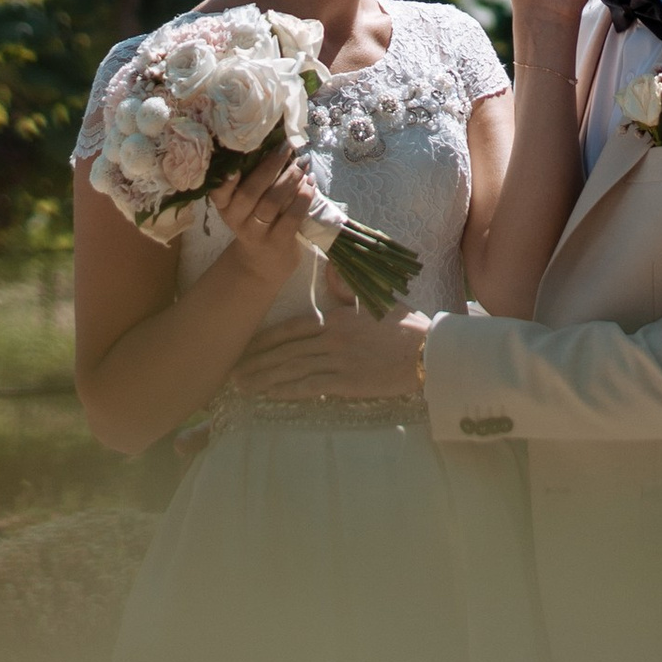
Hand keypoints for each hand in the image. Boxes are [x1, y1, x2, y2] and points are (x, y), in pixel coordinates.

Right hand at [205, 139, 320, 291]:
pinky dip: (303, 198)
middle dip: (270, 166)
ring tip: (303, 164)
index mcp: (224, 204)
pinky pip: (291, 217)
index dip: (227, 176)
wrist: (263, 262)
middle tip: (287, 147)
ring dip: (290, 179)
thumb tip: (277, 139)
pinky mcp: (278, 243)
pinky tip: (311, 184)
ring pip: (272, 203)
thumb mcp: (246, 202)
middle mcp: (236, 218)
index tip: (237, 160)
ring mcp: (256, 233)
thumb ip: (254, 177)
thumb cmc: (256, 219)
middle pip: (250, 191)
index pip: (219, 189)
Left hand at [234, 287, 433, 401]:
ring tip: (243, 386)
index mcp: (335, 317)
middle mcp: (330, 338)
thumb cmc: (405, 326)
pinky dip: (286, 390)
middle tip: (233, 371)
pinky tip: (270, 395)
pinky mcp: (346, 383)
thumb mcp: (376, 300)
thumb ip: (348, 287)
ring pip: (291, 370)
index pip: (291, 329)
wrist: (427, 353)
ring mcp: (337, 362)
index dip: (265, 340)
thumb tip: (330, 267)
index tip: (246, 347)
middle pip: (284, 351)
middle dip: (256, 362)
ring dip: (264, 378)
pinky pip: (309, 387)